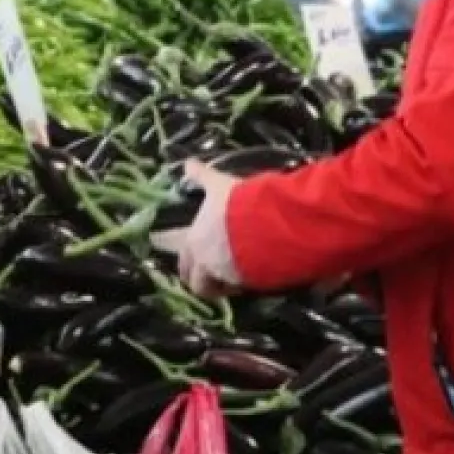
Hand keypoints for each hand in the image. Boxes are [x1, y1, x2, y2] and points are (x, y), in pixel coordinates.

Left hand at [179, 160, 243, 297]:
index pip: (184, 264)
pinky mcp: (249, 282)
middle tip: (213, 274)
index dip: (189, 266)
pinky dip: (244, 284)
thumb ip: (202, 176)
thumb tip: (187, 163)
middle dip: (203, 280)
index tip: (196, 264)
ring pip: (219, 289)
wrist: (268, 220)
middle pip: (197, 283)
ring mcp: (227, 275)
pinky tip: (253, 274)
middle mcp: (206, 263)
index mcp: (195, 242)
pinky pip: (242, 288)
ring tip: (234, 277)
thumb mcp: (219, 185)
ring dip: (223, 285)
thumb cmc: (238, 201)